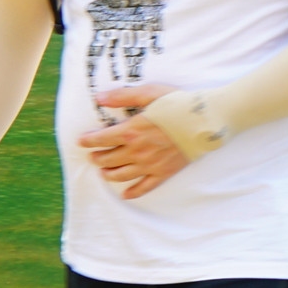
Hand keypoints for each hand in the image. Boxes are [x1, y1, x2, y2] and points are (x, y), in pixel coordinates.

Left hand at [79, 83, 213, 200]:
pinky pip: (144, 187)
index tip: (82, 141)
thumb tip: (99, 98)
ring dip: (108, 174)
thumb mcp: (149, 93)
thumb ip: (122, 96)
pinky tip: (125, 194)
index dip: (88, 141)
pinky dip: (132, 192)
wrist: (206, 121)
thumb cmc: (179, 104)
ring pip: (121, 175)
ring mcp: (150, 165)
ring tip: (104, 171)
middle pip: (107, 159)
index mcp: (131, 131)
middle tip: (94, 155)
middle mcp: (137, 151)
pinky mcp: (164, 173)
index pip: (101, 139)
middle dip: (96, 157)